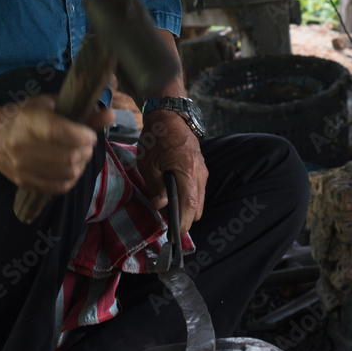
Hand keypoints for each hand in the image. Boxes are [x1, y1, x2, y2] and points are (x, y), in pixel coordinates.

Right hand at [0, 95, 113, 192]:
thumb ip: (81, 112)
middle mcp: (23, 146)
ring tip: (80, 155)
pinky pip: (59, 187)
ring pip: (67, 172)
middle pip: (69, 156)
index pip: (62, 133)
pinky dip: (72, 178)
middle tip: (87, 144)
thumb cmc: (24, 116)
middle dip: (86, 151)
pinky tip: (72, 167)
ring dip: (81, 164)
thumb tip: (110, 114)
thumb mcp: (49, 105)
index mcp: (29, 121)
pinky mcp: (25, 182)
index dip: (83, 136)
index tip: (90, 134)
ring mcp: (23, 167)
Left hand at [137, 111, 207, 231]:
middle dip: (184, 218)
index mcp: (188, 172)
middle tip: (166, 221)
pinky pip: (197, 190)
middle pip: (198, 208)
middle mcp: (200, 174)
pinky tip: (173, 195)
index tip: (172, 234)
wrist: (168, 115)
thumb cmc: (156, 138)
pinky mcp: (200, 167)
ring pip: (199, 200)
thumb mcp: (149, 163)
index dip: (182, 224)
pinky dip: (188, 197)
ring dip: (186, 208)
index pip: (190, 207)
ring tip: (167, 208)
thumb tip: (160, 207)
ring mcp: (202, 170)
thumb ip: (155, 187)